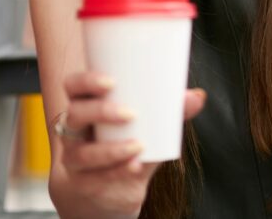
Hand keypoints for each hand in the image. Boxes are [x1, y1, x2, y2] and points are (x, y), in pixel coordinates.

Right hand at [56, 71, 206, 215]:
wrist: (107, 190)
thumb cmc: (126, 145)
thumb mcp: (146, 128)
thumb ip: (170, 113)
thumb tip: (198, 97)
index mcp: (85, 106)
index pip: (73, 86)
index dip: (85, 81)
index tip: (111, 82)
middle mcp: (74, 131)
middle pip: (75, 115)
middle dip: (101, 112)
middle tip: (131, 113)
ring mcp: (75, 159)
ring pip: (82, 153)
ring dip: (112, 150)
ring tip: (138, 146)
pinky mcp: (84, 184)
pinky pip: (95, 179)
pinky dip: (116, 172)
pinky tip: (133, 167)